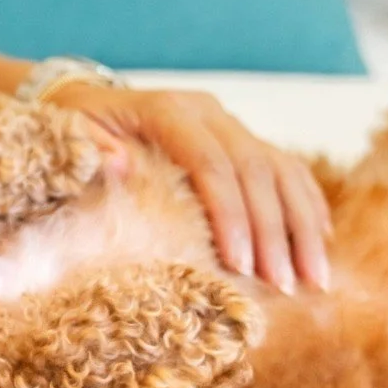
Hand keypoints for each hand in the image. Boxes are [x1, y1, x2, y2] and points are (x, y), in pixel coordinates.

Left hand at [48, 82, 331, 294]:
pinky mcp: (241, 138)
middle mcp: (205, 111)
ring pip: (280, 168)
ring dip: (301, 224)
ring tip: (313, 278)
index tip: (241, 265)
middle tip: (282, 285)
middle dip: (272, 230)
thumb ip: (89, 150)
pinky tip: (320, 243)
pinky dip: (306, 205)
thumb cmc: (72, 130)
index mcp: (164, 110)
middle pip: (253, 168)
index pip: (208, 160)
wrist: (83, 102)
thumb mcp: (67, 137)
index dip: (230, 212)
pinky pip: (287, 168)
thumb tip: (119, 163)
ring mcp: (228, 123)